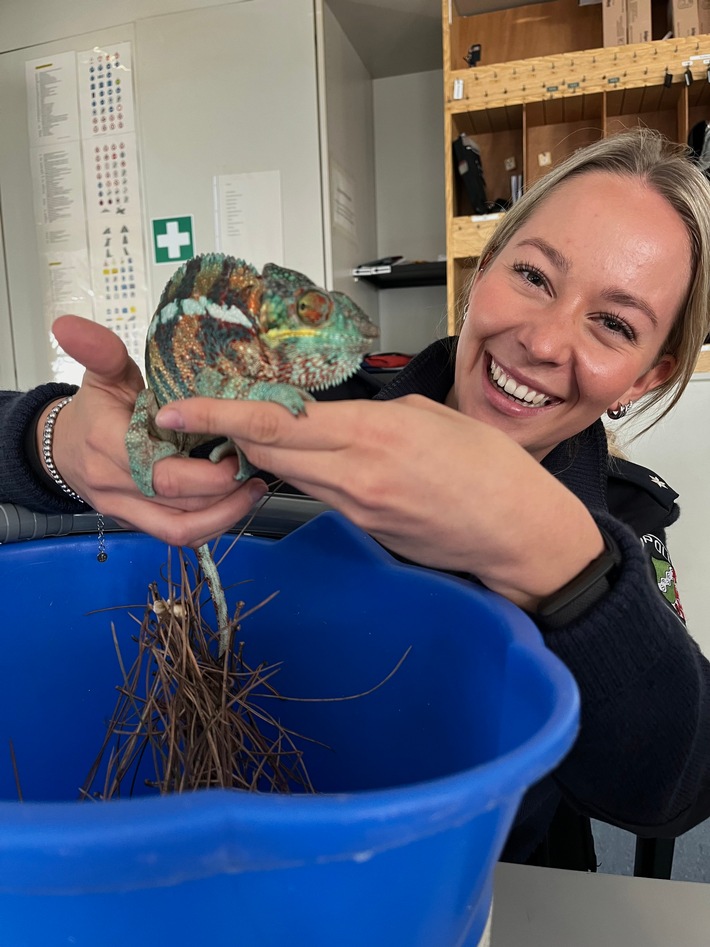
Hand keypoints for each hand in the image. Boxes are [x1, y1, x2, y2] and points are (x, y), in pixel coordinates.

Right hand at [43, 316, 266, 545]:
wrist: (64, 450)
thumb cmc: (94, 411)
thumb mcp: (103, 375)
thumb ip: (101, 350)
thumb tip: (69, 324)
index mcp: (106, 443)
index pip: (159, 467)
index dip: (203, 467)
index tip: (236, 448)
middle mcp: (114, 483)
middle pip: (177, 499)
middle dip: (223, 488)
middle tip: (255, 468)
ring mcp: (125, 509)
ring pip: (181, 528)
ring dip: (224, 514)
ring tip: (254, 491)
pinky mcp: (137, 523)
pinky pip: (176, 536)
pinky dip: (210, 526)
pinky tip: (234, 506)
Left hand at [154, 393, 604, 608]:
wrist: (517, 534)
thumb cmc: (493, 470)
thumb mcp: (434, 415)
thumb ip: (375, 413)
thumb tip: (341, 416)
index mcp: (373, 435)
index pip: (273, 423)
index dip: (216, 415)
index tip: (176, 410)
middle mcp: (354, 476)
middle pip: (265, 453)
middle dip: (233, 432)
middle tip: (216, 412)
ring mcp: (356, 509)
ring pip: (287, 475)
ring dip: (265, 453)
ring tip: (262, 430)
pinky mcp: (363, 528)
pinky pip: (318, 495)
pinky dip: (302, 474)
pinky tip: (314, 461)